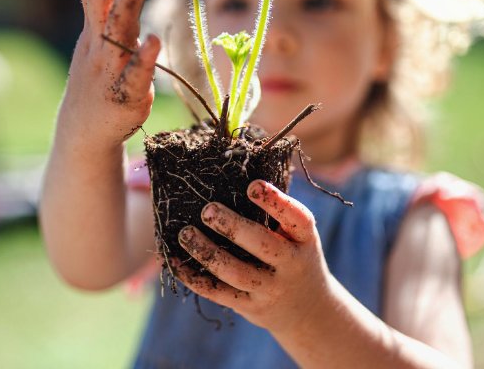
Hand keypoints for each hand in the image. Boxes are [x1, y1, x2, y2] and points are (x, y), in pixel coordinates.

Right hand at [60, 0, 159, 147]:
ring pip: (118, 27)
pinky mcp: (126, 95)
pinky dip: (142, 59)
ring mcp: (110, 67)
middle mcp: (98, 42)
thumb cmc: (98, 78)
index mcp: (94, 28)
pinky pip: (135, 75)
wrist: (85, 132)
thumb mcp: (97, 39)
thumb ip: (107, 8)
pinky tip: (152, 41)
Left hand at [174, 179, 332, 335]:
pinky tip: (175, 262)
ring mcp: (270, 289)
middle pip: (263, 246)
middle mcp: (291, 265)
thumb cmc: (294, 256)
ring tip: (185, 234)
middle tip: (207, 210)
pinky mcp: (249, 306)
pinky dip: (194, 278)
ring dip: (207, 252)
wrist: (308, 311)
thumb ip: (275, 212)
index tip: (252, 185)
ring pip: (236, 272)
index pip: (297, 218)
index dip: (276, 202)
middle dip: (233, 227)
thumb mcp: (298, 235)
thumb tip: (232, 172)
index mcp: (305, 239)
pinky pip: (219, 293)